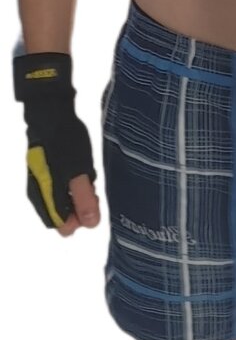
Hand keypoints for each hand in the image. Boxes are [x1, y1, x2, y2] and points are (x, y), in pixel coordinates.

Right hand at [13, 51, 99, 235]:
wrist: (50, 113)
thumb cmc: (65, 143)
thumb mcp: (79, 171)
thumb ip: (84, 198)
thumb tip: (91, 224)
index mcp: (45, 198)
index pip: (63, 227)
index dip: (81, 219)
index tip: (92, 200)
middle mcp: (40, 194)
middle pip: (64, 214)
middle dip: (81, 204)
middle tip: (92, 185)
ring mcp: (42, 181)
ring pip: (64, 198)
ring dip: (79, 191)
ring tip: (88, 174)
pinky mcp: (46, 169)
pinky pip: (62, 185)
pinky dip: (74, 181)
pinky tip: (82, 167)